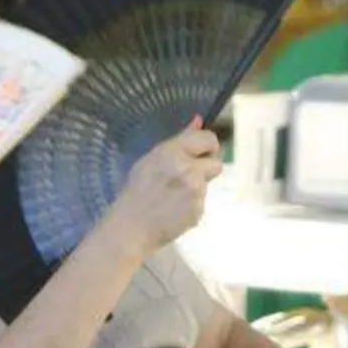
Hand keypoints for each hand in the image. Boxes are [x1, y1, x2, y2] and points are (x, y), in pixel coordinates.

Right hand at [105, 119, 222, 253]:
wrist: (131, 226)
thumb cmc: (136, 190)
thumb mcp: (151, 159)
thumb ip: (179, 140)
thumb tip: (198, 120)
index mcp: (173, 152)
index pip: (209, 139)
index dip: (208, 146)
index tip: (202, 153)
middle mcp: (188, 169)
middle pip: (216, 163)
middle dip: (206, 168)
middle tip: (188, 177)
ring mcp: (195, 191)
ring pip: (207, 184)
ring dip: (195, 188)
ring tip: (172, 197)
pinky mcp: (199, 210)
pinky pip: (201, 202)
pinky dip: (191, 205)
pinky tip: (173, 209)